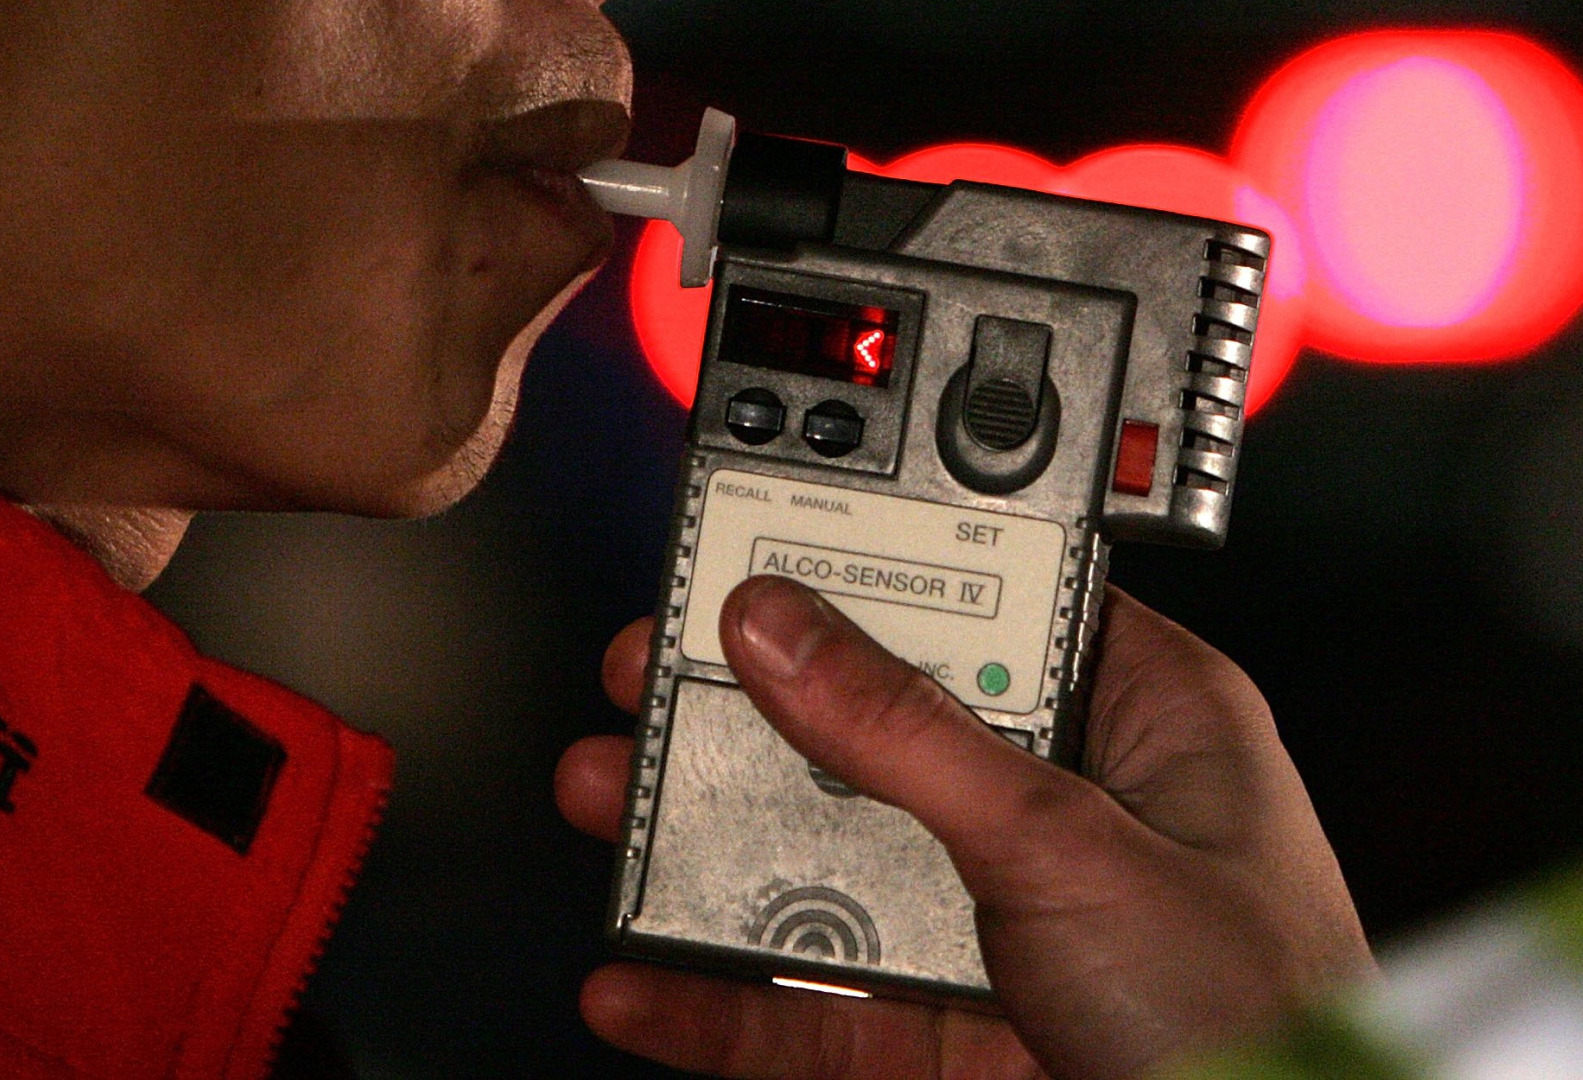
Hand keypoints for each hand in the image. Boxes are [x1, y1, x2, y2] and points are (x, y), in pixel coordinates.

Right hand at [556, 577, 1373, 1079]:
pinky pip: (815, 1000)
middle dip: (747, 708)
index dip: (864, 564)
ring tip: (612, 798)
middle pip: (875, 730)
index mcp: (1137, 718)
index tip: (757, 544)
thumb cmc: (1267, 1019)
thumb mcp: (1067, 842)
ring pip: (829, 862)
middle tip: (651, 669)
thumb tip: (787, 627)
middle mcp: (1064, 808)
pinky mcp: (952, 1028)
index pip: (980, 598)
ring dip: (708, 842)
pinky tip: (645, 977)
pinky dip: (724, 998)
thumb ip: (909, 736)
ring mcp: (1001, 922)